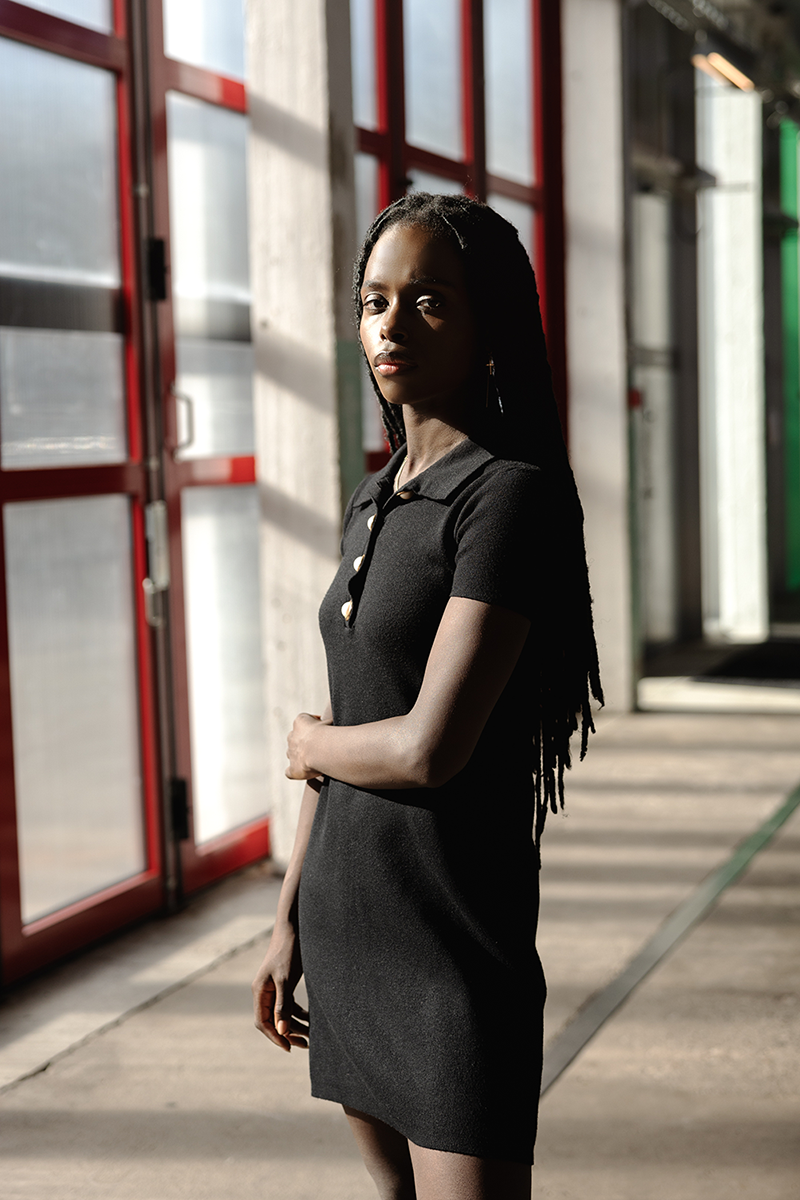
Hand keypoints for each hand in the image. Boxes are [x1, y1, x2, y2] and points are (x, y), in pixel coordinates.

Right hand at [252, 922, 308, 1051]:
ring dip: (295, 1024)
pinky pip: (288, 1003)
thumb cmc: (288, 951)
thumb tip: (281, 1031)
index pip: (263, 1022)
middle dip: (288, 1034)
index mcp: (260, 991)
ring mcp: (272, 986)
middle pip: (272, 1020)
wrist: (294, 926)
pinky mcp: (283, 982)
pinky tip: (311, 1018)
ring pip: (282, 1013)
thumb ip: (283, 1005)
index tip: (290, 1048)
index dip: (275, 1037)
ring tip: (312, 1035)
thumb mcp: (286, 980)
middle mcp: (263, 991)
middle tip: (306, 1045)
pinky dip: (298, 1012)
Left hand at [286, 712, 330, 779]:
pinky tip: (304, 773)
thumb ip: (328, 722)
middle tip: (318, 747)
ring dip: (300, 756)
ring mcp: (291, 753)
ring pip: (291, 753)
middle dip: (304, 742)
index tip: (323, 730)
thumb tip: (334, 722)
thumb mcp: (331, 722)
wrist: (321, 749)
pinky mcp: (293, 769)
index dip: (314, 726)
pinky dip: (294, 772)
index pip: (304, 721)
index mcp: (300, 721)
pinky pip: (289, 772)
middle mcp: (292, 736)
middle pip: (295, 738)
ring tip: (314, 759)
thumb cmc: (329, 733)